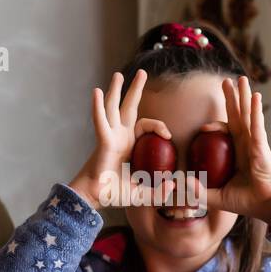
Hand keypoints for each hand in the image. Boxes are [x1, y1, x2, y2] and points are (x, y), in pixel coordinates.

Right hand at [68, 70, 172, 208]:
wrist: (96, 199)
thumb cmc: (114, 194)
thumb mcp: (143, 194)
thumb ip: (159, 192)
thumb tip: (174, 185)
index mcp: (128, 144)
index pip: (144, 125)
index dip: (157, 125)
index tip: (167, 135)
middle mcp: (118, 136)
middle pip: (127, 107)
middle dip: (134, 90)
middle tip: (142, 73)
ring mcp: (109, 136)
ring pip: (112, 108)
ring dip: (115, 91)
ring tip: (118, 75)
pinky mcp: (102, 141)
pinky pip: (100, 121)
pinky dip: (98, 107)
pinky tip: (98, 93)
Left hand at [204, 75, 270, 227]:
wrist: (269, 208)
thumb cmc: (249, 202)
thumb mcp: (218, 197)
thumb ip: (200, 191)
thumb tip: (179, 183)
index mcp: (239, 153)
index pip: (228, 131)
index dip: (217, 122)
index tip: (204, 127)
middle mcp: (248, 144)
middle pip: (238, 116)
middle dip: (232, 98)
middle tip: (226, 81)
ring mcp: (256, 144)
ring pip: (248, 115)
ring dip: (244, 96)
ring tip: (242, 79)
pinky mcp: (261, 148)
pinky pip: (257, 126)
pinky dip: (255, 111)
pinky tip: (254, 96)